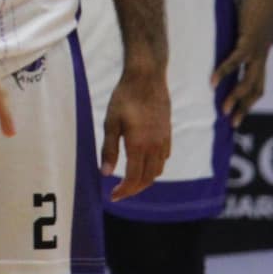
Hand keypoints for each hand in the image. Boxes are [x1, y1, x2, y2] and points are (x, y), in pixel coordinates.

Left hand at [102, 62, 170, 200]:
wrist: (147, 77)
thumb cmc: (124, 97)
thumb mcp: (111, 122)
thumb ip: (109, 149)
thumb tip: (105, 173)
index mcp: (139, 145)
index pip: (133, 178)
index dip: (123, 191)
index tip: (112, 196)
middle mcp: (155, 146)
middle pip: (147, 179)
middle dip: (133, 189)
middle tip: (119, 192)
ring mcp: (164, 140)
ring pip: (158, 170)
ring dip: (145, 180)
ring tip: (131, 181)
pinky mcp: (168, 133)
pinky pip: (164, 158)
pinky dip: (154, 168)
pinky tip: (144, 163)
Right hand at [214, 0, 272, 126]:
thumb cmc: (257, 1)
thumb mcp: (248, 23)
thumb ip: (239, 32)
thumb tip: (230, 31)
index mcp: (261, 54)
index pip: (258, 84)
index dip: (249, 100)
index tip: (238, 113)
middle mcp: (261, 56)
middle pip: (255, 89)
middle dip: (244, 108)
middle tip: (232, 123)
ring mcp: (256, 50)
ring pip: (247, 81)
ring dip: (235, 97)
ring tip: (223, 109)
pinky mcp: (248, 41)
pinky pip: (235, 61)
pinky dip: (223, 72)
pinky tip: (212, 82)